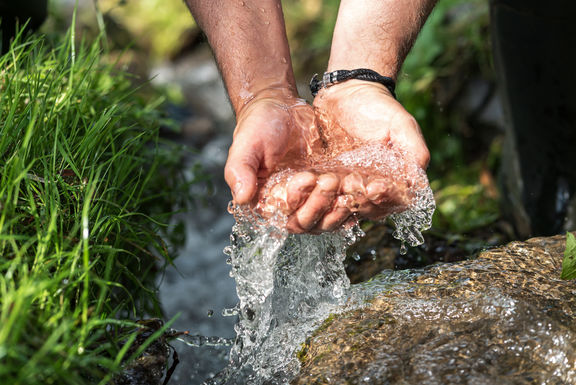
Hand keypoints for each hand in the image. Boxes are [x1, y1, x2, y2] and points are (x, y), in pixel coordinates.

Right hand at [225, 92, 347, 232]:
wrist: (280, 107)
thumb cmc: (258, 126)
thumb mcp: (245, 145)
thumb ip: (240, 171)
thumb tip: (242, 198)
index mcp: (266, 203)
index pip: (284, 216)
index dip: (297, 202)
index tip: (305, 178)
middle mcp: (290, 207)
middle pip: (309, 222)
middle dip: (321, 204)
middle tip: (330, 179)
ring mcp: (311, 200)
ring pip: (328, 217)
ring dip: (340, 207)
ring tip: (350, 186)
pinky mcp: (330, 190)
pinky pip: (343, 202)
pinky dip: (354, 199)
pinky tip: (364, 189)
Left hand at [312, 79, 430, 219]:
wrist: (345, 93)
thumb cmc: (378, 107)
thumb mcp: (401, 124)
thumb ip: (415, 152)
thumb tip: (418, 185)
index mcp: (396, 179)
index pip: (396, 200)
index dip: (385, 198)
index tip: (374, 188)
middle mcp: (373, 188)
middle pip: (370, 208)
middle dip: (359, 201)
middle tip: (348, 187)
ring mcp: (349, 187)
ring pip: (347, 205)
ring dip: (338, 201)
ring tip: (331, 188)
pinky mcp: (328, 182)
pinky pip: (324, 195)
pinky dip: (319, 195)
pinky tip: (313, 186)